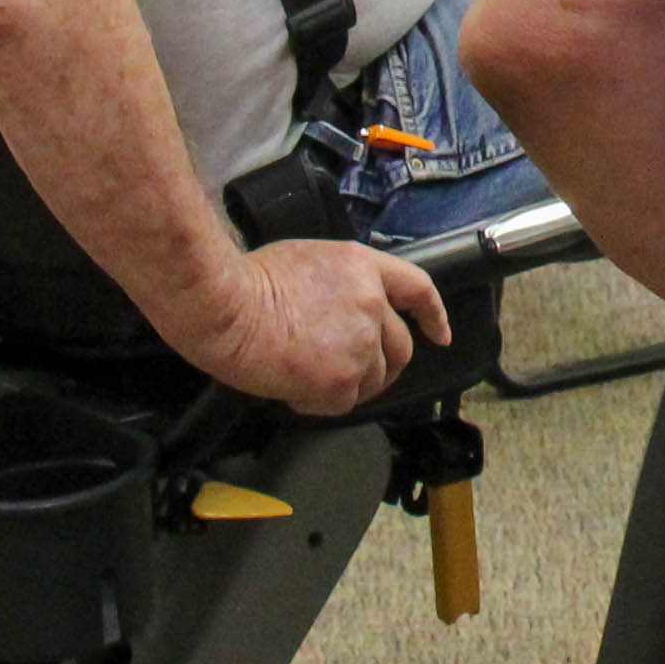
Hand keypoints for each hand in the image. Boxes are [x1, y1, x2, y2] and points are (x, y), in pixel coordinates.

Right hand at [209, 236, 452, 412]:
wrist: (226, 308)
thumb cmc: (249, 281)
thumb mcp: (308, 260)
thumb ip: (341, 283)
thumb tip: (342, 308)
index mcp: (364, 268)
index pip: (418, 290)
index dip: (432, 315)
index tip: (438, 334)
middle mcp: (372, 304)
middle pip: (400, 346)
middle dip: (384, 364)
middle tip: (352, 372)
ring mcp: (362, 344)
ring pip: (374, 379)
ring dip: (349, 384)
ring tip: (307, 374)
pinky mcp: (343, 380)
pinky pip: (343, 402)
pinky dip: (319, 401)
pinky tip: (293, 387)